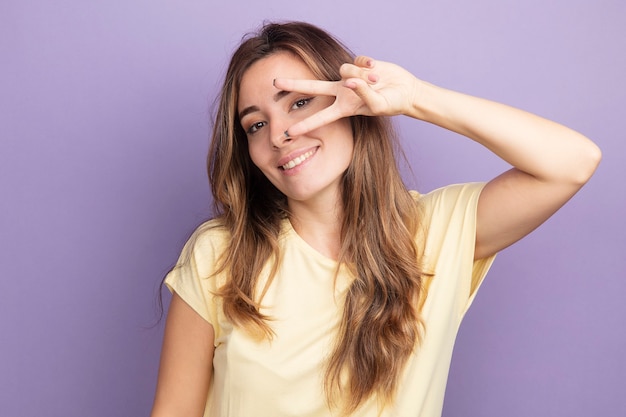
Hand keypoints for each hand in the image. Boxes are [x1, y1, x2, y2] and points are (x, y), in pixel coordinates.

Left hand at [274, 56, 421, 135]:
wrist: (405, 91)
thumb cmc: (392, 104)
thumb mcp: (378, 105)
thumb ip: (363, 93)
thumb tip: (350, 80)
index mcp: (344, 107)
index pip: (320, 117)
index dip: (305, 125)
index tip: (289, 133)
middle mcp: (342, 91)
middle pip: (312, 87)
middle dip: (294, 85)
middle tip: (275, 84)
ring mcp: (348, 77)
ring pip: (346, 71)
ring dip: (363, 77)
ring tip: (377, 82)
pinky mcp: (358, 64)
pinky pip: (359, 61)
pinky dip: (369, 66)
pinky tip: (376, 70)